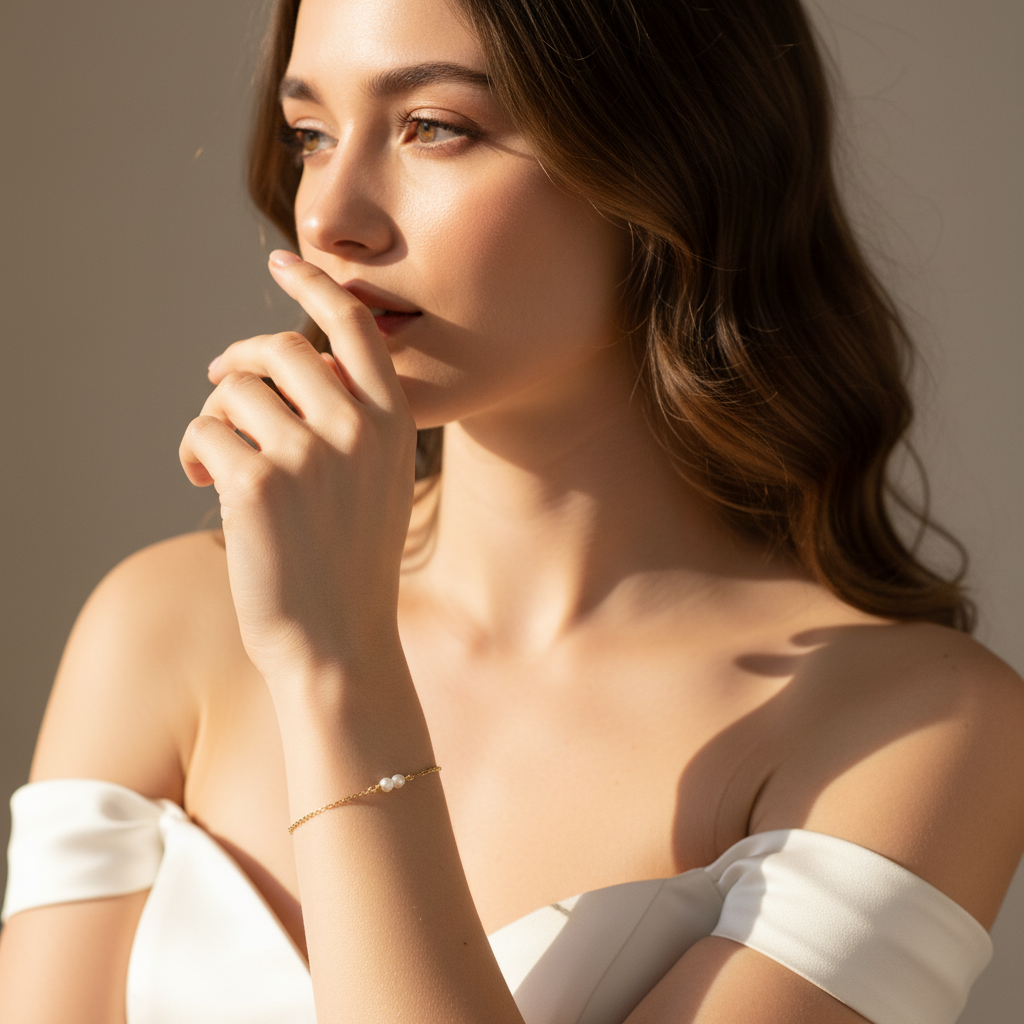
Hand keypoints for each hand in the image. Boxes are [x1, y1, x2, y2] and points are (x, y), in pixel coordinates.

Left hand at [179, 252, 417, 692]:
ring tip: (217, 461)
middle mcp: (357, 427)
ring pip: (234, 390)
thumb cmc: (352, 563)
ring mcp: (309, 454)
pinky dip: (193, 451)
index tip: (281, 262)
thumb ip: (349, 419)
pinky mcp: (258, 483)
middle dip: (238, 361)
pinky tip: (204, 482)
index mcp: (394, 422)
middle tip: (218, 382)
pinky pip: (203, 429)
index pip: (354, 326)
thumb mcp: (375, 481)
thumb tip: (286, 361)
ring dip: (215, 417)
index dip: (315, 285)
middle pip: (278, 348)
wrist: (341, 643)